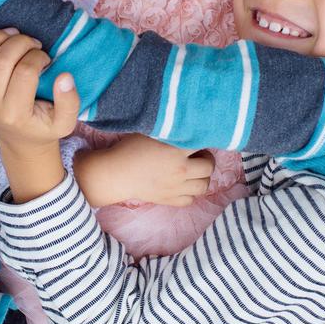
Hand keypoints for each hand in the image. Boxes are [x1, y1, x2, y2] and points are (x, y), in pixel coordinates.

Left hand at [0, 29, 80, 155]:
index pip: (25, 71)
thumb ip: (70, 102)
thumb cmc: (43, 127)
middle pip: (1, 60)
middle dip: (21, 42)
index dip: (39, 57)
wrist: (19, 142)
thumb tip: (64, 77)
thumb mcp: (66, 122)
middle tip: (33, 44)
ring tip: (12, 36)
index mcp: (14, 113)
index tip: (46, 59)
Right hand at [74, 135, 214, 207]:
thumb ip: (171, 130)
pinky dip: (190, 193)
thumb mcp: (151, 132)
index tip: (197, 139)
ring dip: (202, 177)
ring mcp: (175, 188)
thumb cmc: (130, 149)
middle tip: (197, 155)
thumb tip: (187, 123)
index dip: (204, 140)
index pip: (204, 144)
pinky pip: (190, 200)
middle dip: (206, 160)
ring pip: (204, 186)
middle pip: (209, 168)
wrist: (116, 174)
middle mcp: (180, 171)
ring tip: (193, 171)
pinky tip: (182, 184)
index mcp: (177, 151)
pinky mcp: (168, 200)